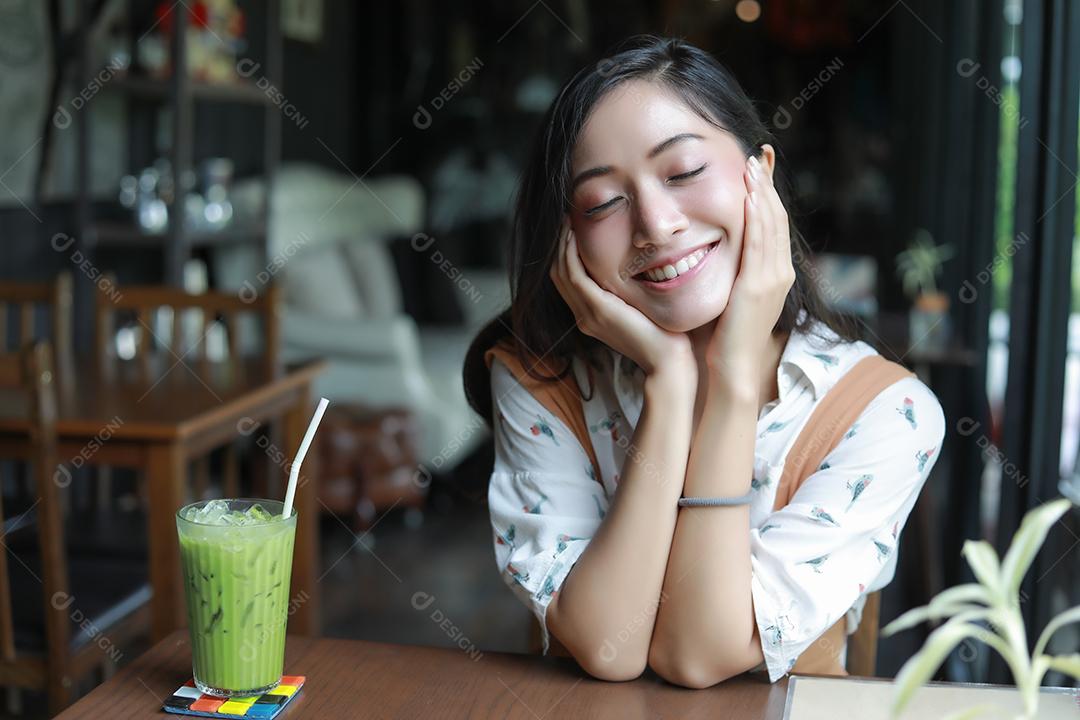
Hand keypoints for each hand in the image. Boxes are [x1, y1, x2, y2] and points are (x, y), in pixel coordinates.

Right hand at [549, 219, 693, 378]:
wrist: (667, 361)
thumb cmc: (663, 336)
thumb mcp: (640, 311)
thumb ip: (630, 294)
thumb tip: (637, 271)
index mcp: (592, 317)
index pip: (568, 282)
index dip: (565, 256)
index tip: (573, 232)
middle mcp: (584, 317)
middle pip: (559, 276)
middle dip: (559, 247)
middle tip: (567, 221)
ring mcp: (588, 314)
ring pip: (562, 273)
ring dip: (562, 245)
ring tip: (569, 223)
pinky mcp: (598, 309)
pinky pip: (575, 275)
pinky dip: (571, 254)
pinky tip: (576, 236)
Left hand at [707, 148, 795, 384]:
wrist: (732, 370)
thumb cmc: (724, 338)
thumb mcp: (730, 296)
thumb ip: (729, 271)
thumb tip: (711, 249)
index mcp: (775, 273)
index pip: (773, 224)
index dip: (767, 194)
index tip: (758, 168)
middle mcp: (780, 272)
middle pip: (777, 217)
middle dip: (767, 184)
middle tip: (758, 154)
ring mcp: (772, 278)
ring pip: (771, 224)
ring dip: (762, 191)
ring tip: (753, 164)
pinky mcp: (758, 285)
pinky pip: (758, 243)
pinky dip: (756, 216)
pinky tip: (748, 195)